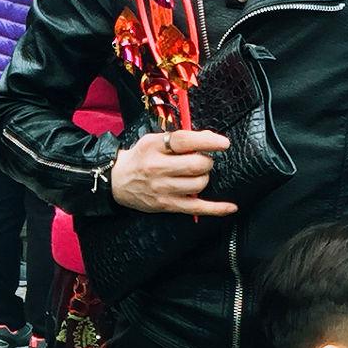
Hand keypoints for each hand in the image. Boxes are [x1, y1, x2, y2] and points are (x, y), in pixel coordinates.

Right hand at [109, 127, 236, 218]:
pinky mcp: (167, 205)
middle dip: (206, 161)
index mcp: (154, 147)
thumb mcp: (153, 140)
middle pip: (195, 165)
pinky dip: (216, 208)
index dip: (207, 141)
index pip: (184, 141)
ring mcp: (162, 189)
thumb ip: (180, 139)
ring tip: (196, 174)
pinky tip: (230, 207)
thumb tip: (211, 138)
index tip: (223, 143)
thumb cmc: (140, 158)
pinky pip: (196, 208)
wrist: (117, 180)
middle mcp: (157, 168)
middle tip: (202, 160)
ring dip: (204, 177)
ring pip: (198, 184)